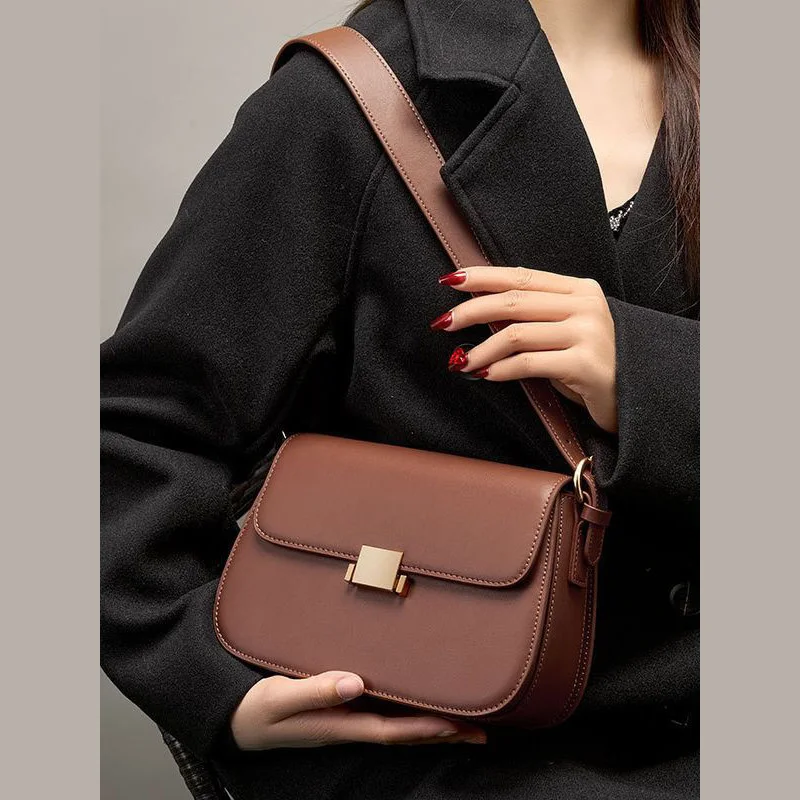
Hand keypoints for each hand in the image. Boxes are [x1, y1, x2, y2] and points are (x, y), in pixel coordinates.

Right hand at [230, 671, 486, 749]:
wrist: (238, 721)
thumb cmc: (258, 709)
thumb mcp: (280, 697)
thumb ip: (315, 690)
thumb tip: (355, 683)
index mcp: (338, 726)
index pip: (390, 730)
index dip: (424, 728)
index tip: (456, 724)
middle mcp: (349, 727)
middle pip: (404, 735)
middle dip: (442, 734)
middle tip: (481, 731)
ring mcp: (346, 724)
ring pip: (398, 729)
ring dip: (432, 728)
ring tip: (465, 724)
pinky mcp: (341, 714)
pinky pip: (385, 718)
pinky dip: (410, 717)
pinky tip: (421, 708)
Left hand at [432, 267, 618, 433]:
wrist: (638, 398)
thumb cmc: (593, 365)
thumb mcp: (566, 332)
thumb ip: (535, 318)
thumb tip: (478, 315)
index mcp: (580, 290)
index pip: (522, 276)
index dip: (483, 277)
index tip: (450, 279)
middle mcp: (585, 305)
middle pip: (513, 301)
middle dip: (471, 311)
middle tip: (442, 322)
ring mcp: (588, 333)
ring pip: (516, 334)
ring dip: (480, 349)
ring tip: (461, 361)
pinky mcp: (585, 364)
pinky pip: (529, 363)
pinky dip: (501, 369)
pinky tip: (486, 374)